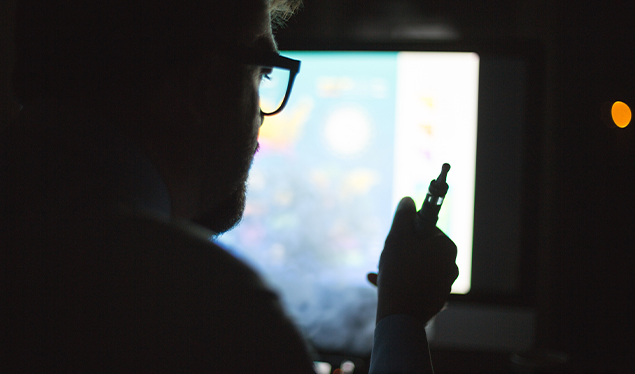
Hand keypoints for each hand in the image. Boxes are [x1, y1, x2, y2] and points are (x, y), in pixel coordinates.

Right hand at [367, 197, 457, 324]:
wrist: (400, 316)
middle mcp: (451, 265)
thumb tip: (408, 200)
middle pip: (420, 248)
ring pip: (416, 266)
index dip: (406, 231)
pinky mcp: (434, 300)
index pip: (426, 227)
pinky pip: (415, 284)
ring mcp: (444, 285)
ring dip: (397, 266)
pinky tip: (379, 283)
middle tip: (386, 257)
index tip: (395, 239)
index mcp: (447, 247)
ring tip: (382, 272)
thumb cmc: (400, 272)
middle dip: (400, 251)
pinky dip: (400, 282)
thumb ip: (403, 216)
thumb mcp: (398, 237)